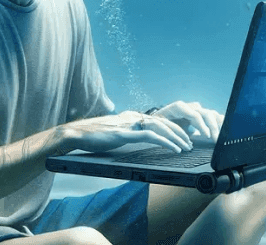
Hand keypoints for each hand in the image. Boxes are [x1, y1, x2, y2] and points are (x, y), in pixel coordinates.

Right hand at [60, 111, 193, 153]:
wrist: (74, 133)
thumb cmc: (92, 136)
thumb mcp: (114, 133)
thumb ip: (126, 133)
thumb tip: (135, 138)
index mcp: (130, 117)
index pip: (157, 120)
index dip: (172, 127)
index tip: (183, 135)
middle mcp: (132, 117)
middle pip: (163, 121)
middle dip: (179, 131)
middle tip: (191, 142)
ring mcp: (128, 124)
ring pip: (160, 127)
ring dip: (176, 137)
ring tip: (187, 146)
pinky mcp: (124, 134)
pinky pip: (150, 136)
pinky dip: (165, 142)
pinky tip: (174, 148)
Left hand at [151, 101, 222, 142]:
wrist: (160, 118)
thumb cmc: (159, 123)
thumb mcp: (161, 127)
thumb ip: (169, 132)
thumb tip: (177, 142)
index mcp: (179, 108)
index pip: (194, 114)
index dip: (202, 125)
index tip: (206, 136)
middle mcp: (190, 107)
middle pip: (206, 114)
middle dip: (212, 127)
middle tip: (215, 139)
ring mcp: (197, 110)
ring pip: (211, 114)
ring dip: (218, 125)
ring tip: (223, 136)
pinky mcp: (202, 116)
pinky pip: (213, 117)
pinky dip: (220, 123)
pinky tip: (226, 130)